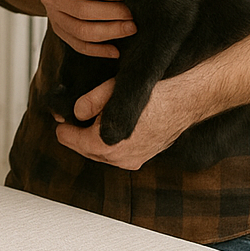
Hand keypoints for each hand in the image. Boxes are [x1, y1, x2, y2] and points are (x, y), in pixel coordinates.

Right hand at [40, 0, 134, 57]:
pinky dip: (97, 51)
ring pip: (80, 31)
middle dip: (111, 13)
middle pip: (80, 10)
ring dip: (108, 32)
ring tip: (130, 29)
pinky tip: (116, 51)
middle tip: (133, 14)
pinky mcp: (59, 30)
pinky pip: (77, 45)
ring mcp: (52, 15)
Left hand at [52, 76, 191, 169]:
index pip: (67, 138)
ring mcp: (132, 161)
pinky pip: (117, 154)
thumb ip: (87, 103)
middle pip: (82, 148)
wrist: (185, 101)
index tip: (64, 114)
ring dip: (94, 139)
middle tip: (78, 115)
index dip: (65, 124)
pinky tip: (112, 127)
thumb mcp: (110, 90)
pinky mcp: (142, 158)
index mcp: (104, 144)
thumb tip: (74, 113)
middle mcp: (118, 159)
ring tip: (96, 119)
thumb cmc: (152, 95)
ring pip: (100, 153)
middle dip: (78, 132)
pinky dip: (110, 143)